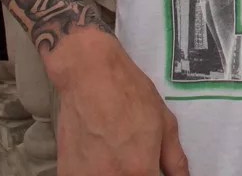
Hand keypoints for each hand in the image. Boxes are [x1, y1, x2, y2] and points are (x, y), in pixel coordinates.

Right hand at [49, 32, 188, 175]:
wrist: (88, 76)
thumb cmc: (130, 94)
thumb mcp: (165, 124)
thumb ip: (175, 160)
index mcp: (138, 172)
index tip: (152, 169)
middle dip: (135, 173)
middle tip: (133, 156)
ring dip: (114, 172)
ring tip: (115, 153)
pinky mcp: (66, 172)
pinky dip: (94, 172)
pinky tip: (98, 155)